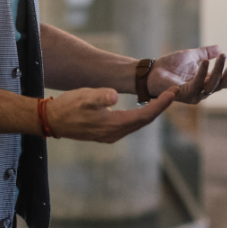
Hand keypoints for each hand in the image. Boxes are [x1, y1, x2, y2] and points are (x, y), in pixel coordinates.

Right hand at [46, 86, 178, 143]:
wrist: (52, 120)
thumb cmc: (68, 106)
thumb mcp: (84, 96)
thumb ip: (100, 95)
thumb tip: (114, 95)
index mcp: (113, 125)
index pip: (145, 116)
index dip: (161, 105)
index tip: (173, 93)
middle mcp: (115, 133)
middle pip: (145, 121)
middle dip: (161, 107)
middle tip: (174, 93)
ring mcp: (111, 135)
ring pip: (138, 124)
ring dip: (152, 112)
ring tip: (164, 99)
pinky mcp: (106, 133)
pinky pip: (130, 124)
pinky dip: (141, 115)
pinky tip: (145, 108)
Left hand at [148, 45, 226, 104]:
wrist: (150, 72)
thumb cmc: (169, 66)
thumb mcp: (191, 56)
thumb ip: (206, 53)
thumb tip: (219, 47)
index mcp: (206, 81)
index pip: (226, 81)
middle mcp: (203, 90)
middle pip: (223, 83)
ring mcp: (194, 94)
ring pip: (213, 84)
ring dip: (220, 70)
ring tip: (226, 56)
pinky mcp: (184, 94)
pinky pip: (197, 83)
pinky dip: (203, 72)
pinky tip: (207, 61)